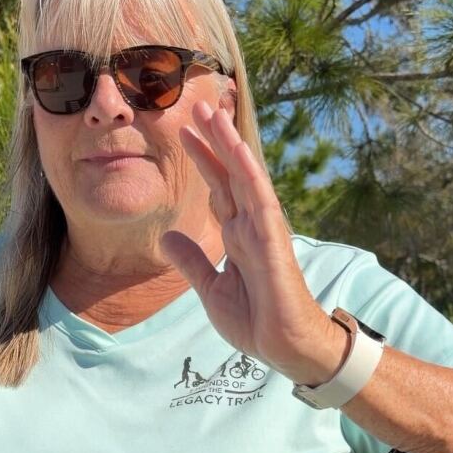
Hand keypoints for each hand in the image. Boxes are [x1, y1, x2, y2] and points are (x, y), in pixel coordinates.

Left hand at [161, 101, 345, 385]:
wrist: (284, 347)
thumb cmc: (256, 321)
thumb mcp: (210, 290)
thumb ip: (192, 262)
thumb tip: (168, 237)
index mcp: (237, 236)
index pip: (217, 189)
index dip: (202, 160)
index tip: (183, 132)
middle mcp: (250, 225)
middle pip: (229, 173)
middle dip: (213, 139)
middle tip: (197, 105)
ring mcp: (263, 229)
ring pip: (244, 175)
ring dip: (229, 143)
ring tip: (213, 111)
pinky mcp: (273, 239)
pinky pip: (260, 198)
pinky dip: (249, 172)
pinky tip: (237, 149)